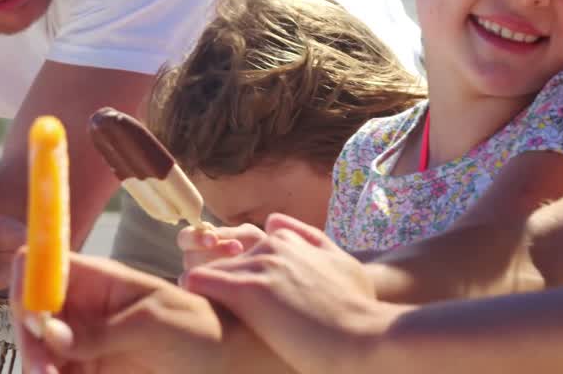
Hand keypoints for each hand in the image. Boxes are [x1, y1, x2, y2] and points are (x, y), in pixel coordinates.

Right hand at [9, 250, 281, 372]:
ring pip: (39, 354)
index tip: (35, 320)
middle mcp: (80, 309)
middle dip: (30, 344)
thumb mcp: (152, 324)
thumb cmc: (199, 328)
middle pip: (29, 317)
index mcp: (94, 280)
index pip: (38, 267)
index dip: (26, 286)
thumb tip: (47, 331)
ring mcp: (82, 344)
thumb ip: (100, 331)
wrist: (229, 362)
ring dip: (40, 368)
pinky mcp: (89, 373)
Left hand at [183, 214, 402, 373]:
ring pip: (209, 267)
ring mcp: (260, 264)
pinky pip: (200, 280)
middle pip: (222, 257)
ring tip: (194, 311)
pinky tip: (193, 309)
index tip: (235, 292)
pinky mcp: (249, 290)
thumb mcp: (343, 265)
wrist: (369, 338)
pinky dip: (193, 291)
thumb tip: (275, 223)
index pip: (244, 245)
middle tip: (208, 305)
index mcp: (290, 241)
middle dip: (214, 280)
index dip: (236, 269)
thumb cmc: (359, 312)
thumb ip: (312, 240)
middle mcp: (273, 245)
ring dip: (200, 287)